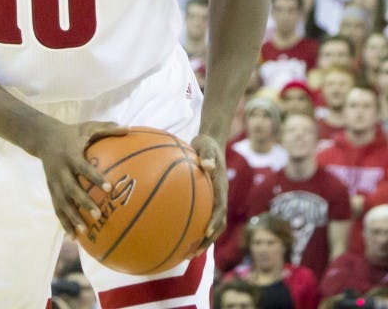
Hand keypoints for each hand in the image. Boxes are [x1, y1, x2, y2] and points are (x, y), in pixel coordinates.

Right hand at [36, 120, 126, 236]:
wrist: (42, 137)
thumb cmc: (71, 133)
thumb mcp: (86, 127)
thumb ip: (106, 128)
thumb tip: (129, 129)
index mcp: (70, 155)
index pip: (83, 168)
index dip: (94, 177)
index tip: (109, 188)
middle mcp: (60, 170)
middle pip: (70, 189)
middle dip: (83, 202)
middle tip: (98, 214)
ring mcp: (54, 181)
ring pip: (61, 202)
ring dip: (71, 217)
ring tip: (83, 232)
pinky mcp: (51, 189)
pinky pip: (57, 208)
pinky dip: (64, 223)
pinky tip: (73, 238)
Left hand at [190, 134, 226, 253]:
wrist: (211, 142)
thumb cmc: (207, 144)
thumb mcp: (207, 146)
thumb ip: (207, 155)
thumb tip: (207, 164)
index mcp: (221, 187)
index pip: (221, 208)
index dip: (215, 221)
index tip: (207, 231)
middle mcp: (219, 197)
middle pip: (218, 224)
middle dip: (207, 240)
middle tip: (193, 253)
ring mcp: (213, 199)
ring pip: (210, 224)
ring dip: (201, 239)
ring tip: (186, 253)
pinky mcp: (206, 199)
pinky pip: (199, 216)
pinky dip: (191, 226)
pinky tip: (173, 232)